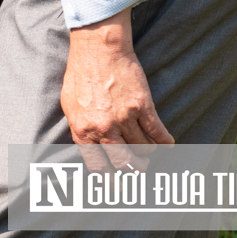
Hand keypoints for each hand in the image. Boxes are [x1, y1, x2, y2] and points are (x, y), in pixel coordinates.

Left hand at [63, 9, 171, 170]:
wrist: (97, 48)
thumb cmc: (80, 74)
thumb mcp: (69, 104)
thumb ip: (79, 128)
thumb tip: (87, 148)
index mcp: (83, 130)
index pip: (97, 166)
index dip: (109, 180)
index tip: (117, 188)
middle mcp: (104, 128)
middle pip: (123, 162)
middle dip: (133, 170)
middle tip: (139, 171)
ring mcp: (124, 118)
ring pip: (143, 149)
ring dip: (147, 155)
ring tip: (148, 154)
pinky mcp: (143, 107)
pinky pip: (158, 133)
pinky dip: (164, 142)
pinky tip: (167, 145)